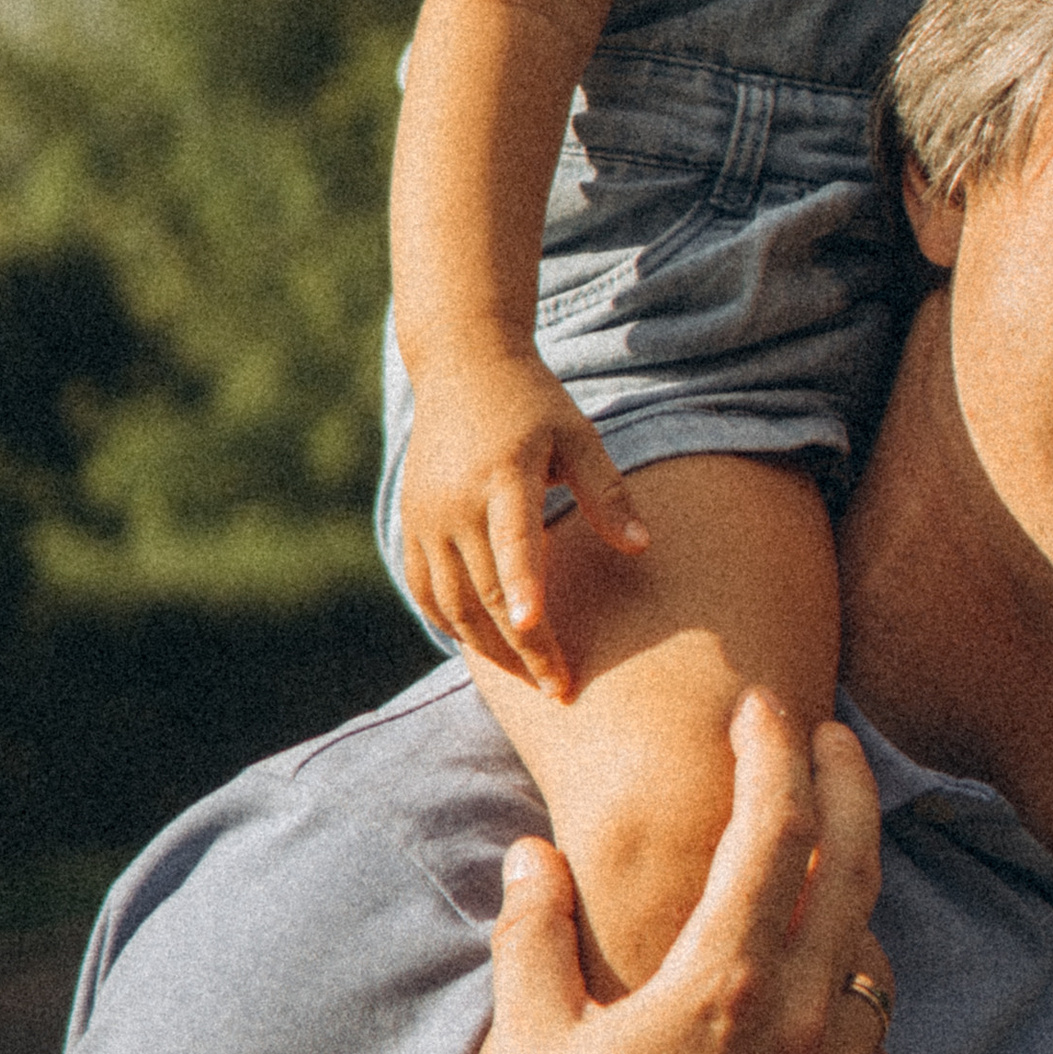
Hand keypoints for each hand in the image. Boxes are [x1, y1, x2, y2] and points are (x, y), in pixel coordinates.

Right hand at [398, 353, 649, 695]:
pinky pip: (426, 591)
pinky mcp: (410, 525)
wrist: (461, 365)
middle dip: (523, 647)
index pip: (512, 543)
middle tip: (559, 689)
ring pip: (452, 603)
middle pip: (485, 592)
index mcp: (504, 475)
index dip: (523, 590)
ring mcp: (426, 517)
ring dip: (489, 648)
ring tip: (529, 679)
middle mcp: (456, 502)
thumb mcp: (577, 435)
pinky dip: (452, 624)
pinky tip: (484, 645)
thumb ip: (607, 492)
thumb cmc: (533, 403)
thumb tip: (642, 547)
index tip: (534, 630)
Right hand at [464, 692, 892, 1053]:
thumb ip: (535, 933)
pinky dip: (854, 999)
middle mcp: (798, 1027)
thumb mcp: (534, 1045)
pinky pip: (875, 1046)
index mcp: (719, 984)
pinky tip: (820, 991)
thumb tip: (534, 852)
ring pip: (872, 956)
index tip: (766, 708)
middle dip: (846, 782)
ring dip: (851, 899)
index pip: (775, 826)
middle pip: (854, 864)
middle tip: (829, 738)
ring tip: (818, 867)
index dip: (774, 752)